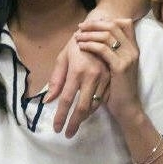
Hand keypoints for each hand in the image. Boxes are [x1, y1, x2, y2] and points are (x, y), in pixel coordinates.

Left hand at [47, 16, 112, 136]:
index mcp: (77, 70)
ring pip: (94, 105)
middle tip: (67, 134)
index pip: (66, 99)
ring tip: (74, 125)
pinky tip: (86, 113)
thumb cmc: (77, 43)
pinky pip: (103, 99)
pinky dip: (94, 108)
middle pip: (82, 107)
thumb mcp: (63, 57)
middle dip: (74, 123)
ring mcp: (105, 77)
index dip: (61, 116)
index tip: (57, 128)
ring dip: (84, 117)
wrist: (101, 29)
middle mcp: (92, 75)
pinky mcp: (113, 78)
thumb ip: (56, 80)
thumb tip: (49, 100)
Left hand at [73, 17, 142, 118]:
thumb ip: (111, 51)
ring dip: (89, 33)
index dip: (106, 20)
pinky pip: (103, 49)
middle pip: (114, 25)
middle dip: (94, 23)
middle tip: (80, 26)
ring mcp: (127, 57)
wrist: (127, 107)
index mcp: (132, 47)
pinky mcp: (120, 66)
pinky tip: (81, 46)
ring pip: (107, 35)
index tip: (90, 23)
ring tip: (78, 36)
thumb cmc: (118, 88)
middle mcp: (132, 49)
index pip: (124, 23)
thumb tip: (97, 37)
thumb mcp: (116, 67)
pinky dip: (90, 44)